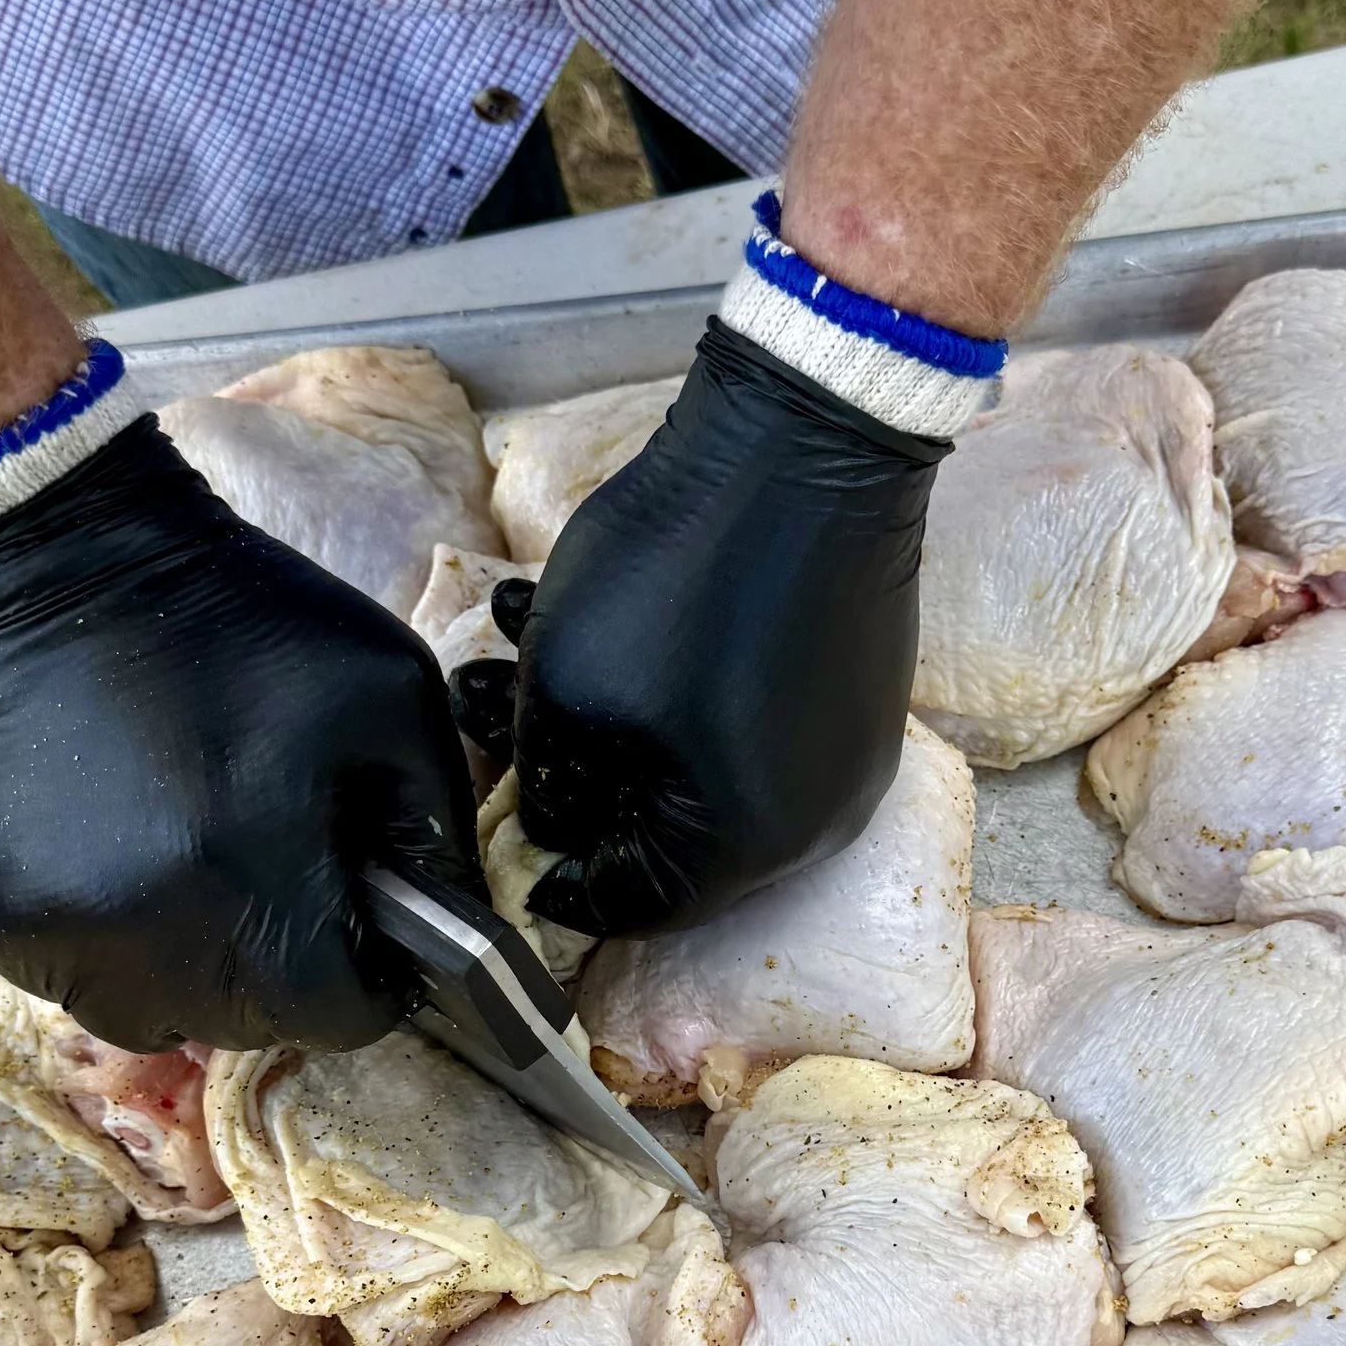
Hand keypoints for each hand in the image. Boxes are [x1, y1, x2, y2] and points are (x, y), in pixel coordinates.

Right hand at [0, 418, 483, 1051]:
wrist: (52, 563)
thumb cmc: (239, 626)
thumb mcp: (390, 698)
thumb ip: (434, 827)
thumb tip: (443, 929)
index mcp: (256, 894)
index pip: (341, 1017)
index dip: (368, 973)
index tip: (358, 915)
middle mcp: (149, 944)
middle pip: (246, 1023)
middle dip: (280, 966)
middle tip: (271, 867)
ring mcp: (58, 939)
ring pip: (151, 1012)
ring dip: (187, 960)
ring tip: (187, 855)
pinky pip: (72, 972)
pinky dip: (107, 931)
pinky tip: (114, 840)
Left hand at [508, 317, 945, 935]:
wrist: (808, 442)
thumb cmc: (681, 574)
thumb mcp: (566, 686)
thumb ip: (549, 779)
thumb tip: (557, 822)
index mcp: (750, 847)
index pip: (634, 904)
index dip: (553, 873)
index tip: (504, 829)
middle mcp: (817, 824)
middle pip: (668, 837)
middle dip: (569, 769)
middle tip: (491, 706)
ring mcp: (846, 758)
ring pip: (703, 772)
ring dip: (609, 715)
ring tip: (520, 638)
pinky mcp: (854, 696)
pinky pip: (751, 725)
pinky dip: (676, 690)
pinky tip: (610, 618)